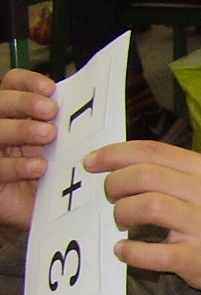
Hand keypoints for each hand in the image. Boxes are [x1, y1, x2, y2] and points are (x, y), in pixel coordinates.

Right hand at [0, 68, 58, 239]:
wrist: (39, 212)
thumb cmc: (50, 174)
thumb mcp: (62, 148)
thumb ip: (69, 128)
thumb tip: (97, 110)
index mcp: (15, 113)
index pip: (12, 84)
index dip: (28, 82)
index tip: (50, 89)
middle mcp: (0, 127)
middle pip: (0, 103)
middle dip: (24, 102)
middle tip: (50, 111)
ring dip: (21, 129)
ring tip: (47, 135)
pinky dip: (17, 166)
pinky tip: (38, 167)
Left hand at [85, 141, 200, 294]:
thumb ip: (171, 173)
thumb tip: (115, 165)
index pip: (153, 151)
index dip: (115, 154)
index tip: (90, 163)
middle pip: (145, 175)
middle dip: (115, 184)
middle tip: (110, 197)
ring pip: (147, 206)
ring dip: (122, 213)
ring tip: (120, 221)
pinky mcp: (197, 258)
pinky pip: (153, 253)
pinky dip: (130, 251)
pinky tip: (123, 250)